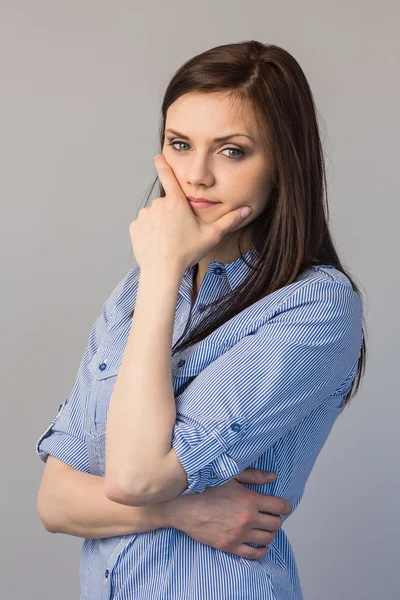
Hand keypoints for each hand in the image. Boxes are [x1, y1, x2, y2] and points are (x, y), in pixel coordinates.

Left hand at [129, 154, 251, 272]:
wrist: (162, 270)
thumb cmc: (187, 252)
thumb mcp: (211, 236)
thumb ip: (229, 221)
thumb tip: (246, 210)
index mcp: (176, 202)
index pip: (168, 176)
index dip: (163, 164)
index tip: (158, 157)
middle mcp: (158, 205)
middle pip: (166, 205)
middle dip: (172, 214)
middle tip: (179, 232)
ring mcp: (145, 216)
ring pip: (154, 215)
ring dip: (160, 224)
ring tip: (169, 240)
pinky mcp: (135, 228)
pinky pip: (143, 226)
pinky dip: (149, 233)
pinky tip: (157, 244)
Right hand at [164, 468, 291, 560]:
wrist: (183, 506)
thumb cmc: (205, 487)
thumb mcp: (230, 475)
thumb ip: (254, 476)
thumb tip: (273, 477)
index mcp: (250, 499)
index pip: (280, 506)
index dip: (285, 505)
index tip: (283, 505)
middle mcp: (248, 519)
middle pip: (276, 523)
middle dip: (276, 518)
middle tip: (270, 514)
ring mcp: (239, 534)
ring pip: (267, 538)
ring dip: (270, 532)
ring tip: (264, 526)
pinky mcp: (230, 546)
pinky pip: (253, 554)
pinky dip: (262, 551)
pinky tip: (262, 546)